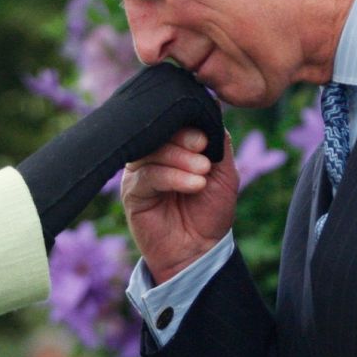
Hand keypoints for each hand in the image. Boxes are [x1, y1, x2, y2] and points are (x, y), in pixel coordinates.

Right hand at [122, 128, 237, 283]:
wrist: (200, 249)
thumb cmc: (211, 210)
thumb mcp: (224, 171)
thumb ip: (218, 140)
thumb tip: (212, 107)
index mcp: (173, 144)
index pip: (172, 120)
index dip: (188, 123)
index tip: (206, 138)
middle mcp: (153, 154)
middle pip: (159, 131)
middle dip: (185, 139)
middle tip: (204, 150)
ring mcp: (140, 172)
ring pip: (153, 151)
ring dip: (181, 159)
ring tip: (203, 173)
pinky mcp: (132, 192)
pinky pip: (147, 175)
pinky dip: (172, 177)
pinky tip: (193, 185)